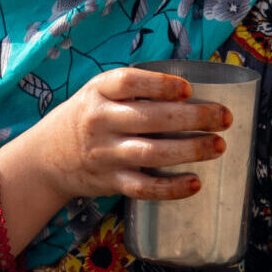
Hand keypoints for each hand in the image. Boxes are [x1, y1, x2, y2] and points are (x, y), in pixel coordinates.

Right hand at [0, 68, 231, 252]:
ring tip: (218, 146)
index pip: (129, 82)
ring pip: (150, 153)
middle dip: (192, 117)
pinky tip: (195, 183)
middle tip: (224, 117)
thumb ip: (135, 90)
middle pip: (150, 118)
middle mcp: (100, 121)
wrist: (46, 157)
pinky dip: (170, 188)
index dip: (160, 85)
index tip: (189, 88)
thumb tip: (194, 90)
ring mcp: (105, 154)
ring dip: (188, 150)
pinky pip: (143, 188)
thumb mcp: (99, 93)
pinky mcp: (110, 182)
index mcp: (98, 92)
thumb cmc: (88, 118)